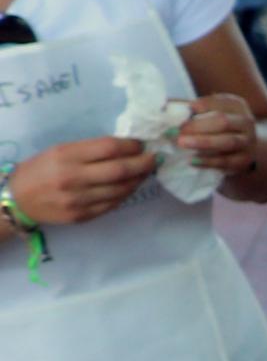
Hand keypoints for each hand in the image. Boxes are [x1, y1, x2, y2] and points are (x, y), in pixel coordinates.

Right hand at [9, 136, 157, 226]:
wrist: (18, 199)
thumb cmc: (41, 169)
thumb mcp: (60, 151)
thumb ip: (90, 150)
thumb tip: (127, 147)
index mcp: (66, 156)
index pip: (109, 148)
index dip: (132, 145)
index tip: (142, 144)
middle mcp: (73, 178)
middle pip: (121, 170)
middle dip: (144, 163)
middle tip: (155, 158)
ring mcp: (79, 200)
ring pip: (122, 189)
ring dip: (139, 180)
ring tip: (146, 172)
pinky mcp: (83, 216)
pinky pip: (113, 204)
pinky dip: (126, 193)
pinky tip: (131, 186)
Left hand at [173, 98, 261, 167]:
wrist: (242, 148)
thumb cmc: (216, 127)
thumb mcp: (207, 113)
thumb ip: (187, 110)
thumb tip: (161, 107)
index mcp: (235, 105)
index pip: (218, 102)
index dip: (200, 105)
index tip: (181, 111)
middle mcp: (245, 122)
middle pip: (223, 121)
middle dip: (197, 126)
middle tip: (176, 131)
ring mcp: (248, 142)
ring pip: (227, 141)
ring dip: (203, 142)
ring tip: (182, 143)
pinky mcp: (244, 161)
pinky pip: (227, 161)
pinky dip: (209, 161)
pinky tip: (192, 161)